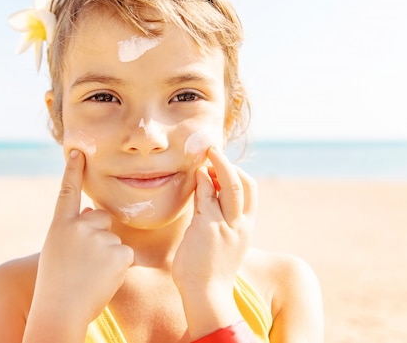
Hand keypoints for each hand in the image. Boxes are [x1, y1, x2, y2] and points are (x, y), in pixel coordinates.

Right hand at [30, 150, 133, 326]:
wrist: (59, 311)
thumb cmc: (56, 285)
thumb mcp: (57, 251)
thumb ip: (72, 230)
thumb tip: (89, 210)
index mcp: (60, 226)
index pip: (68, 191)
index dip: (73, 170)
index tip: (78, 151)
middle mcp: (78, 226)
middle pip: (101, 218)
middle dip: (99, 235)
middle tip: (85, 264)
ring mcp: (98, 238)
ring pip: (114, 240)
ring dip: (108, 256)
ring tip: (90, 276)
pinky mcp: (118, 253)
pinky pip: (125, 255)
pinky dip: (119, 268)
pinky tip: (103, 280)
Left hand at [172, 147, 257, 335]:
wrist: (206, 294)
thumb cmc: (209, 271)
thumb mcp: (223, 244)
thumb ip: (220, 223)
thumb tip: (210, 202)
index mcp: (246, 228)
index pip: (250, 193)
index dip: (238, 174)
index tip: (222, 166)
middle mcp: (240, 224)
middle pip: (243, 184)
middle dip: (228, 163)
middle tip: (214, 151)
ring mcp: (225, 225)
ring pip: (229, 185)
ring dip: (217, 165)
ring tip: (206, 155)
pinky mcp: (207, 227)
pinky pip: (206, 196)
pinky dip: (202, 181)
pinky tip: (196, 174)